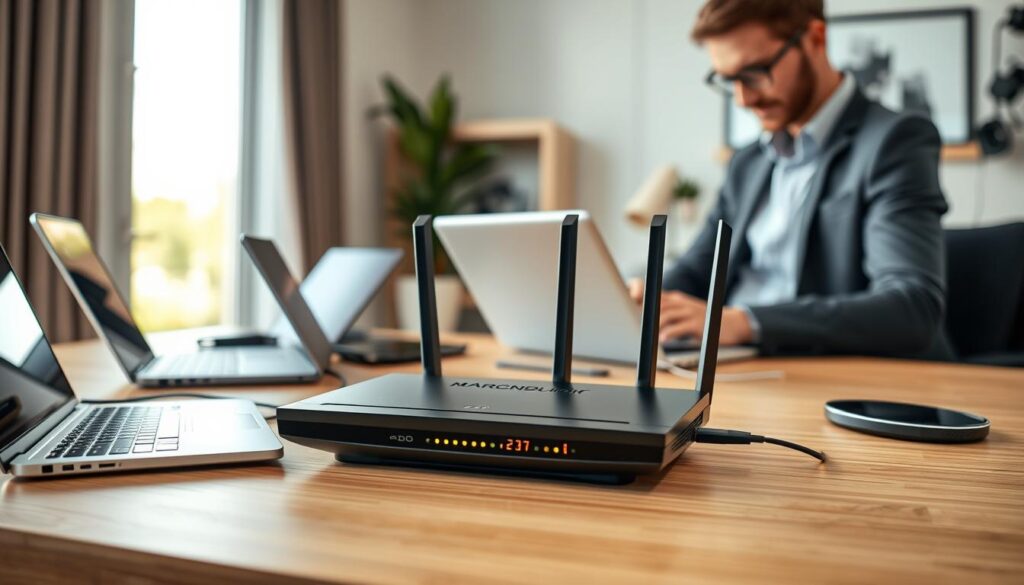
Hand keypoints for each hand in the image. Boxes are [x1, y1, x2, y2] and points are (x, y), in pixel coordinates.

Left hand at [627, 279, 753, 345]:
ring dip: (654, 324)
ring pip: (667, 314)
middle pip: (657, 302)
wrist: (731, 323)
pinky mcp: (698, 323)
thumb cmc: (702, 320)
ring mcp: (690, 312)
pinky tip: (662, 339)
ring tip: (644, 333)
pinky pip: (681, 327)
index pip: (653, 291)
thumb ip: (666, 313)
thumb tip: (643, 320)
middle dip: (641, 310)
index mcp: (675, 299)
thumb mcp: (683, 312)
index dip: (638, 291)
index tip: (626, 299)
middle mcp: (681, 303)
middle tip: (630, 320)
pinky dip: (670, 333)